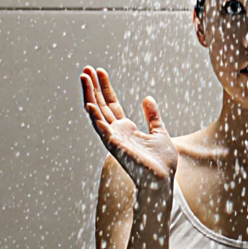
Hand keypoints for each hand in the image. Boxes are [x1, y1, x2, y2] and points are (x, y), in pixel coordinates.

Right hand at [81, 67, 176, 188]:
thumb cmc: (161, 162)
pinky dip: (95, 117)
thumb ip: (152, 117)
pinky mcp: (115, 147)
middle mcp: (116, 132)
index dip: (104, 87)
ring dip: (89, 96)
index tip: (99, 71)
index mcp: (125, 128)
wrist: (163, 180)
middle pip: (100, 105)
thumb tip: (147, 98)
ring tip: (84, 78)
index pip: (110, 104)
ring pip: (97, 114)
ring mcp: (113, 139)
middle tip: (86, 69)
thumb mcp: (159, 132)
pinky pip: (102, 130)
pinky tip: (89, 104)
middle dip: (93, 87)